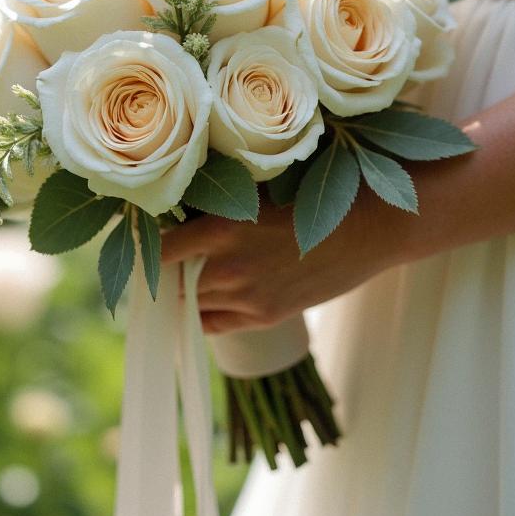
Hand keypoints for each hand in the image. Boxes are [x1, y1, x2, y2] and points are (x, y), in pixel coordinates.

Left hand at [161, 188, 400, 334]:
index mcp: (223, 225)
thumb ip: (222, 204)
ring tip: (190, 279)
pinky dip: (205, 315)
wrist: (370, 226)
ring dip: (188, 294)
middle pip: (173, 282)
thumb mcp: (260, 190)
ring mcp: (247, 296)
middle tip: (167, 264)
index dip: (149, 252)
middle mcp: (228, 265)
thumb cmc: (316, 194)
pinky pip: (216, 325)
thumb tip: (181, 213)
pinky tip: (207, 301)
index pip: (160, 251)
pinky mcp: (266, 316)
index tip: (144, 246)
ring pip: (193, 305)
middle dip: (169, 273)